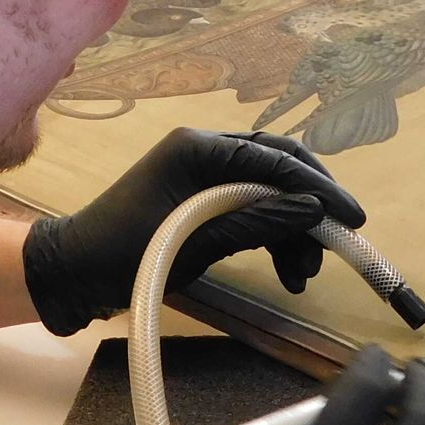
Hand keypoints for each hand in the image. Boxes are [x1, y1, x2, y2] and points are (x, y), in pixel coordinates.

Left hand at [21, 129, 365, 336]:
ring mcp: (201, 172)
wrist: (71, 273)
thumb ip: (256, 223)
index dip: (320, 189)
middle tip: (333, 249)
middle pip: (278, 167)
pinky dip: (270, 235)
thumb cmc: (122, 256)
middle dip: (310, 209)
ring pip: (267, 192)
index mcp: (199, 148)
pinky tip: (285, 269)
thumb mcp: (195, 242)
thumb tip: (313, 209)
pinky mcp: (198, 196)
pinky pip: (249, 206)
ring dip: (292, 230)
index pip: (276, 159)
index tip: (353, 220)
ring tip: (302, 276)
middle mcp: (204, 149)